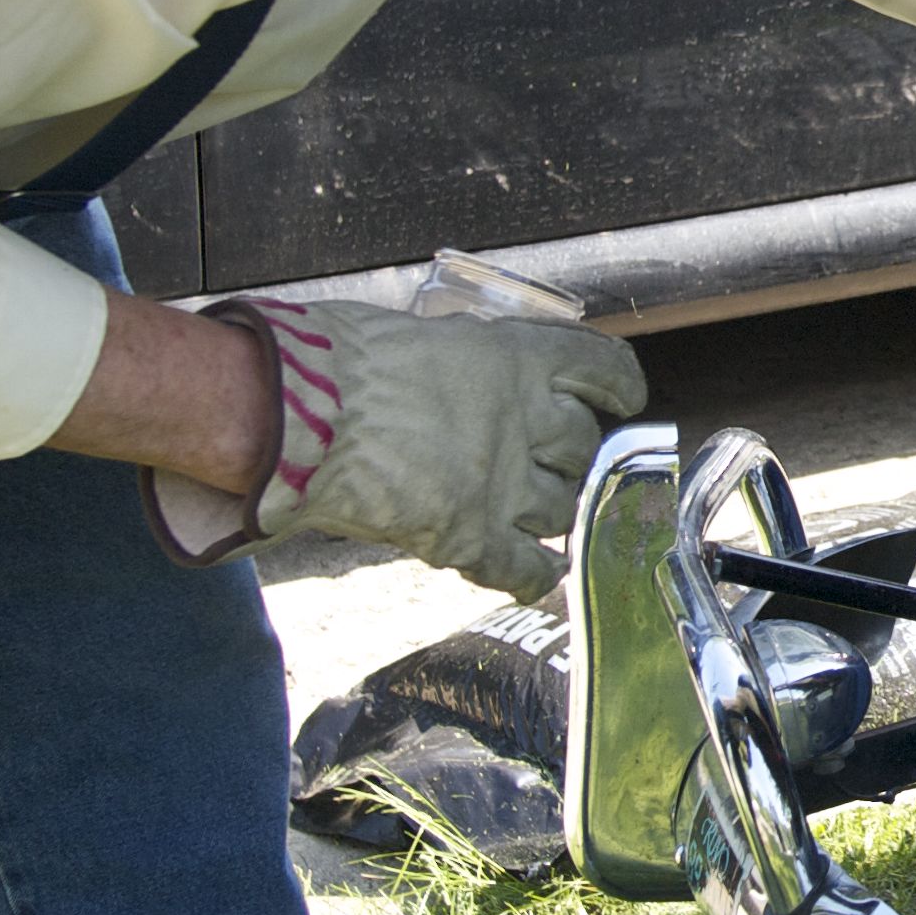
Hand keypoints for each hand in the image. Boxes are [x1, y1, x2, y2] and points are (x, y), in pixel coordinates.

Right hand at [152, 297, 648, 600]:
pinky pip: (527, 569)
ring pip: (561, 507)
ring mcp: (502, 483)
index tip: (622, 400)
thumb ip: (456, 359)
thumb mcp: (415, 337)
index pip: (602, 369)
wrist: (292, 413)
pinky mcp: (470, 538)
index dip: (618, 388)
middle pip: (581, 445)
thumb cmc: (334, 359)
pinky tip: (540, 577)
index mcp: (513, 359)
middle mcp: (523, 419)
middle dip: (569, 454)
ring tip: (528, 509)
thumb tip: (455, 372)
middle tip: (545, 458)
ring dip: (550, 509)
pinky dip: (537, 575)